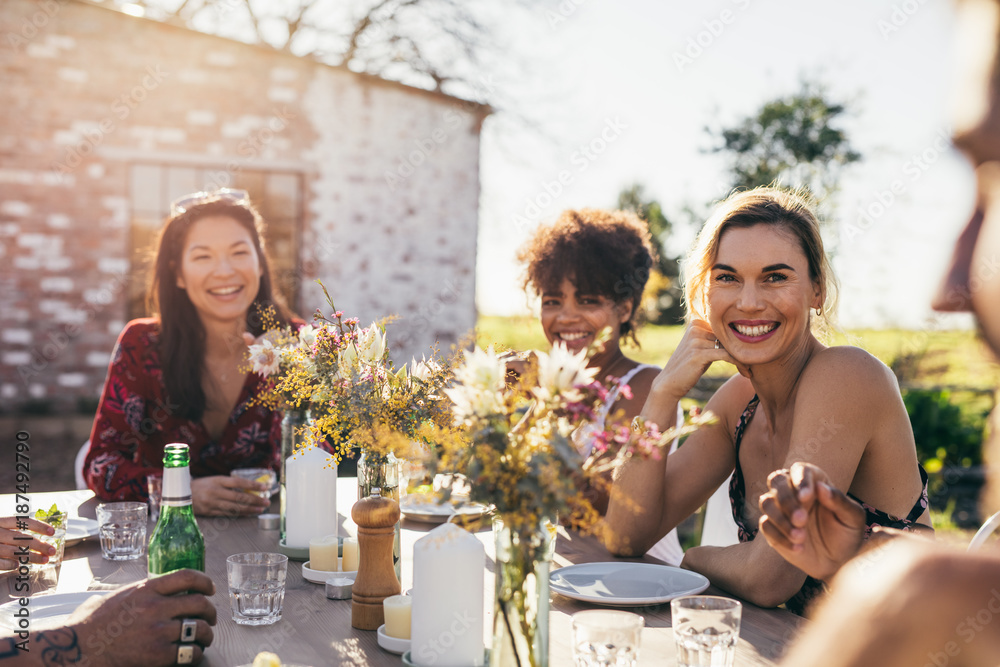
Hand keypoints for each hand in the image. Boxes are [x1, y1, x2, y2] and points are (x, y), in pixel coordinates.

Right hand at [0, 517, 55, 568]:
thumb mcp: (1, 529)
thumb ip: (15, 531)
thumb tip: (41, 538)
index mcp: (0, 522)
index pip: (22, 522)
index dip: (38, 526)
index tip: (52, 532)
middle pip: (21, 538)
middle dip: (39, 545)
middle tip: (52, 551)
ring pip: (13, 552)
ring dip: (31, 556)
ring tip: (44, 560)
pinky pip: (0, 562)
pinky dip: (10, 564)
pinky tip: (18, 566)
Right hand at [66, 569, 215, 665]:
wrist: (77, 649)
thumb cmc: (91, 623)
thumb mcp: (116, 596)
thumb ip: (139, 591)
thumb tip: (154, 589)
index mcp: (146, 589)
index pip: (187, 577)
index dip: (204, 581)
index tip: (210, 588)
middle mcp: (155, 607)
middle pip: (199, 603)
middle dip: (210, 611)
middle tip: (211, 617)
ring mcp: (158, 631)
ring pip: (199, 628)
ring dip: (207, 634)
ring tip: (205, 637)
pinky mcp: (157, 655)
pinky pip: (190, 652)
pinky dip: (196, 652)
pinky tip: (192, 653)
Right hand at [191, 475, 269, 515]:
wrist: (180, 495)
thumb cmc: (201, 485)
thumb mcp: (214, 479)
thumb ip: (229, 483)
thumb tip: (249, 488)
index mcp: (217, 480)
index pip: (239, 482)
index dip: (253, 485)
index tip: (265, 488)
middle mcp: (215, 492)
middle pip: (239, 497)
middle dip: (255, 500)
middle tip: (266, 502)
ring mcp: (212, 503)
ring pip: (235, 508)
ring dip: (249, 509)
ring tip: (260, 509)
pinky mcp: (209, 512)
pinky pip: (228, 514)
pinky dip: (239, 514)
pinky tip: (248, 514)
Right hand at [649, 320, 742, 400]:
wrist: (670, 382)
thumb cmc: (689, 366)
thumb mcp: (701, 347)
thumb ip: (714, 338)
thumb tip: (741, 332)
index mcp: (696, 322)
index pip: (724, 327)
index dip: (737, 340)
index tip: (750, 353)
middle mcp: (695, 327)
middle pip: (728, 336)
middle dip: (741, 350)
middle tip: (754, 364)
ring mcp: (696, 340)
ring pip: (729, 346)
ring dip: (743, 359)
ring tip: (750, 370)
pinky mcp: (699, 353)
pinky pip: (727, 355)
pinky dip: (739, 364)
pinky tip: (746, 373)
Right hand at [758, 462, 866, 580]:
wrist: (837, 561)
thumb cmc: (846, 534)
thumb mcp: (852, 518)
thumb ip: (839, 501)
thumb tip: (821, 487)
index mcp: (813, 481)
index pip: (800, 470)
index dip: (800, 481)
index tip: (806, 497)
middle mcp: (793, 490)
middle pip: (776, 481)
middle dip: (786, 500)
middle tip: (801, 520)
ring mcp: (780, 508)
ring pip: (766, 502)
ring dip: (781, 519)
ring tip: (801, 537)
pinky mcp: (772, 527)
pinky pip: (766, 526)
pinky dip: (780, 537)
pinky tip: (798, 548)